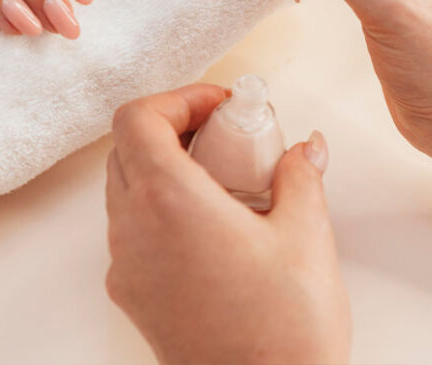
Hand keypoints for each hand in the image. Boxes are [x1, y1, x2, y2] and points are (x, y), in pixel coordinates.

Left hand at [106, 84, 348, 364]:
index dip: (177, 98)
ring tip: (225, 182)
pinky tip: (212, 228)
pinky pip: (132, 231)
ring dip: (165, 169)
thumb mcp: (306, 237)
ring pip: (126, 189)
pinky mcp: (132, 295)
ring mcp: (126, 265)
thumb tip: (303, 149)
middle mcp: (133, 229)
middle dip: (173, 129)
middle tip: (226, 137)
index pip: (136, 118)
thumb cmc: (284, 332)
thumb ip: (300, 176)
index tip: (219, 107)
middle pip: (127, 148)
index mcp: (168, 201)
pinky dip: (160, 211)